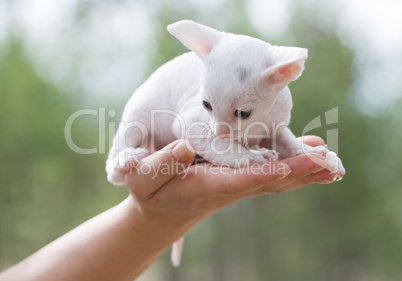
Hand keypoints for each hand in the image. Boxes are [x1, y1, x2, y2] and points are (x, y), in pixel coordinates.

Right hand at [124, 136, 336, 231]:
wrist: (163, 209)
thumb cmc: (151, 191)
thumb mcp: (144, 177)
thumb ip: (162, 163)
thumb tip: (185, 146)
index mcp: (208, 185)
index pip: (243, 179)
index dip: (268, 171)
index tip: (293, 164)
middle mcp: (230, 187)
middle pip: (270, 180)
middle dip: (300, 173)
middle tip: (331, 163)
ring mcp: (238, 184)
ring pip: (276, 179)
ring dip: (304, 172)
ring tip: (331, 161)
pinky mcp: (241, 179)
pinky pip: (272, 173)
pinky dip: (294, 167)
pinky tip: (311, 157)